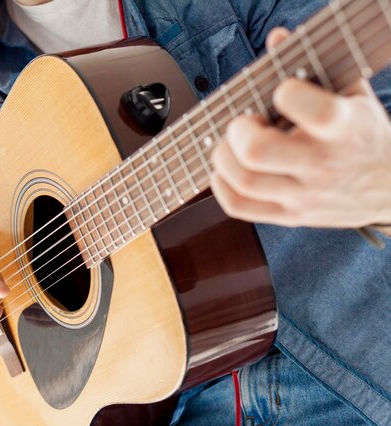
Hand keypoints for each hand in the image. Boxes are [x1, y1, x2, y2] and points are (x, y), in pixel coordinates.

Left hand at [210, 27, 390, 227]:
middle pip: (258, 152)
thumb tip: (276, 38)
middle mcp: (323, 166)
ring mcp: (304, 196)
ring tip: (233, 144)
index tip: (282, 91)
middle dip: (237, 130)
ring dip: (223, 156)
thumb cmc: (362, 136)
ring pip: (243, 181)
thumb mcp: (351, 97)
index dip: (287, 93)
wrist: (389, 189)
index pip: (316, 112)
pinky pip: (239, 207)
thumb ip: (315, 68)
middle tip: (243, 123)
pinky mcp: (289, 217)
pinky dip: (220, 185)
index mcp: (345, 130)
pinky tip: (227, 168)